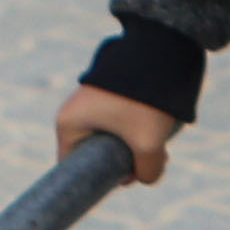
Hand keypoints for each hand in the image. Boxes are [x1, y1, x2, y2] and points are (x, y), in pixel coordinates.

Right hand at [57, 84, 177, 185]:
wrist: (159, 49)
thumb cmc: (145, 100)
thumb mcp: (149, 144)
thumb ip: (148, 171)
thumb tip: (148, 176)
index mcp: (68, 123)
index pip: (73, 167)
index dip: (100, 180)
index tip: (126, 178)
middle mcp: (75, 112)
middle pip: (97, 154)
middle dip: (126, 162)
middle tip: (152, 161)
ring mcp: (92, 101)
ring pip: (114, 139)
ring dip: (136, 147)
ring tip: (162, 147)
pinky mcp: (110, 94)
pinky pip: (121, 123)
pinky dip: (138, 131)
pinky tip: (160, 131)